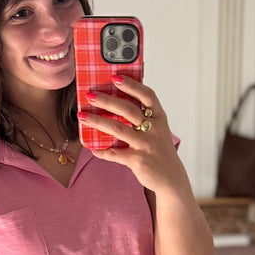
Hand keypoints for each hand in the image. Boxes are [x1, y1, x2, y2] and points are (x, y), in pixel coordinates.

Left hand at [78, 75, 188, 195]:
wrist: (171, 178)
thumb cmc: (159, 151)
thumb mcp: (157, 131)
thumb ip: (142, 118)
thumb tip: (114, 105)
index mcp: (159, 118)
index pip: (147, 95)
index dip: (132, 85)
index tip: (115, 76)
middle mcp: (154, 129)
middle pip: (128, 109)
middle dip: (107, 100)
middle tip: (90, 94)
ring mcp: (145, 145)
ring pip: (118, 129)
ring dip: (97, 121)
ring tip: (82, 116)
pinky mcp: (137, 161)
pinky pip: (115, 154)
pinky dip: (102, 151)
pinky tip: (92, 148)